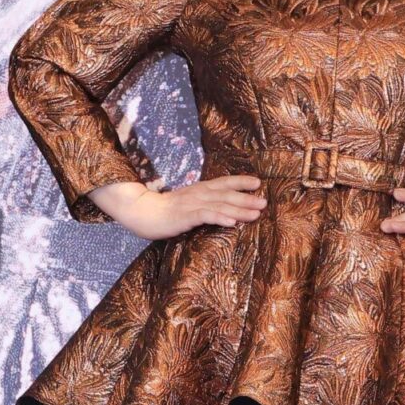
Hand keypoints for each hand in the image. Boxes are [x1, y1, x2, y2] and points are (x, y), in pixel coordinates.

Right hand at [88, 174, 268, 239]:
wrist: (141, 212)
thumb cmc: (165, 210)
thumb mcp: (187, 203)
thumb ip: (203, 204)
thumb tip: (223, 209)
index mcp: (199, 190)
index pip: (223, 183)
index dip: (240, 182)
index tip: (257, 183)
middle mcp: (198, 194)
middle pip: (226, 194)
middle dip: (246, 198)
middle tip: (264, 202)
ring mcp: (191, 205)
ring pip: (219, 205)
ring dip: (239, 209)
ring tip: (255, 214)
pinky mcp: (184, 216)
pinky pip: (205, 216)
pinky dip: (219, 218)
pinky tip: (232, 223)